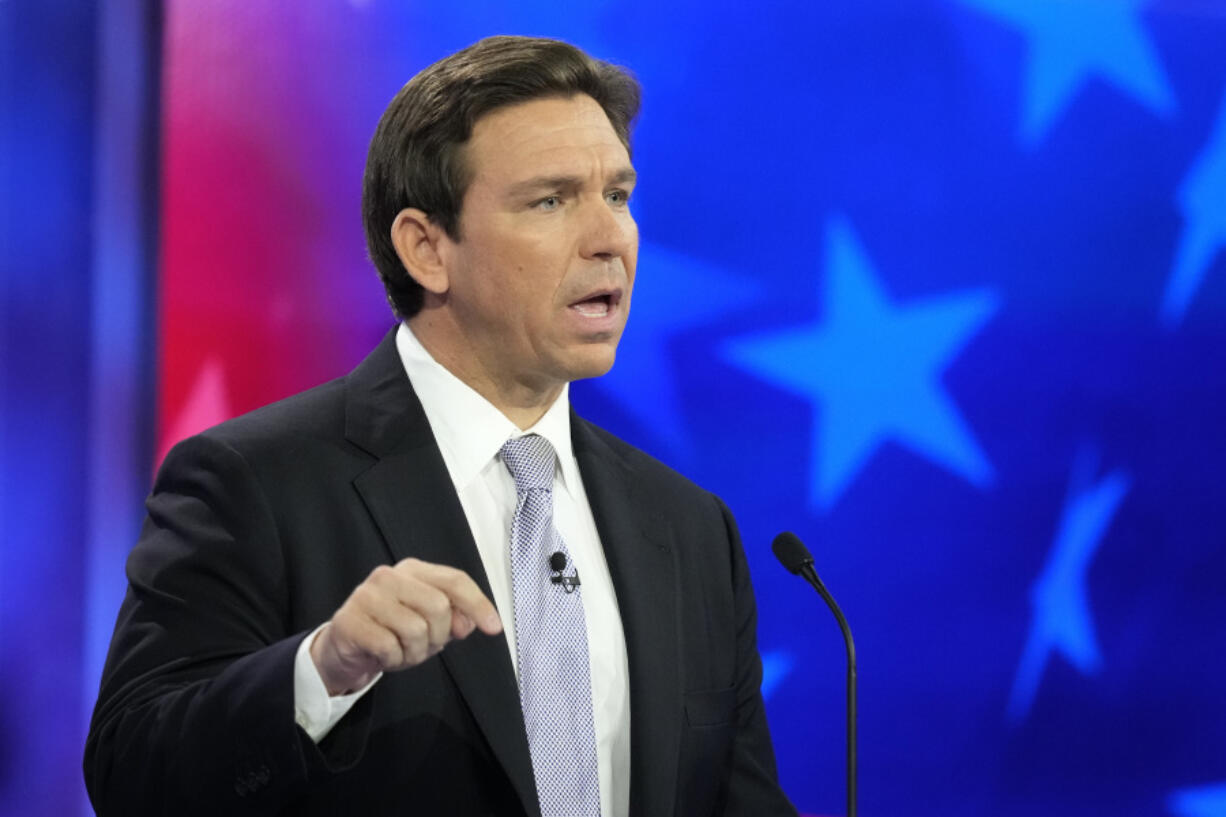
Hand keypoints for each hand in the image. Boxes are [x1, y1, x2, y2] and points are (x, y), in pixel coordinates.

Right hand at [310, 558, 501, 695]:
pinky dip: (393, 660)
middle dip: (439, 636)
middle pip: (438, 606)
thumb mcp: (430, 626)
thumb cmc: (392, 632)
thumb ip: (454, 619)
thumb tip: (468, 622)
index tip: (494, 628)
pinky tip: (383, 656)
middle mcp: (389, 576)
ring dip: (414, 653)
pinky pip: (389, 647)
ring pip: (416, 630)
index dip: (478, 604)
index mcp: (413, 570)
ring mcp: (366, 596)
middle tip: (424, 646)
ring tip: (401, 651)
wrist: (345, 649)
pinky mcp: (349, 620)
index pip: (454, 580)